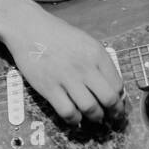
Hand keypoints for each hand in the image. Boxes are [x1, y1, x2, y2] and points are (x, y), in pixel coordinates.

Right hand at [0, 0, 125, 128]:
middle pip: (109, 99)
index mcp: (97, 54)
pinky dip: (74, 119)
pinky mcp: (49, 88)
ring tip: (95, 118)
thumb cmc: (57, 34)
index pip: (118, 84)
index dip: (121, 99)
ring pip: (90, 109)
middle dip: (114, 112)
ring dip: (95, 118)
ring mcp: (67, 78)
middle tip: (113, 117)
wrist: (28, 28)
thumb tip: (111, 86)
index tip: (119, 104)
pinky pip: (68, 112)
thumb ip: (99, 62)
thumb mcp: (86, 42)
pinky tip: (75, 117)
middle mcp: (85, 67)